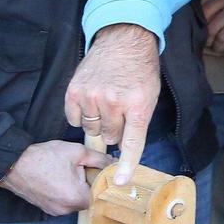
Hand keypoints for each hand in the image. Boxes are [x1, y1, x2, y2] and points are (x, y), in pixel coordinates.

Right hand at [0, 140, 111, 214]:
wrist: (12, 164)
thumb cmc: (43, 157)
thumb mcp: (77, 152)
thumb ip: (100, 159)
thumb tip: (114, 163)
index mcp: (76, 198)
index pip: (103, 194)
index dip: (107, 182)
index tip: (107, 171)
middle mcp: (66, 210)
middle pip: (91, 198)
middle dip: (93, 183)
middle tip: (88, 168)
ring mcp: (55, 211)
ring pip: (78, 200)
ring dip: (80, 187)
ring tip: (72, 171)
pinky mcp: (48, 208)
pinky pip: (65, 201)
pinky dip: (68, 191)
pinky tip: (62, 178)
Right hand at [64, 24, 162, 184]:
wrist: (123, 41)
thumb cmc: (140, 70)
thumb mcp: (149, 95)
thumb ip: (138, 121)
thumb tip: (123, 149)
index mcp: (138, 105)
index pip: (132, 143)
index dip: (127, 165)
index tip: (121, 182)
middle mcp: (115, 102)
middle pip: (110, 137)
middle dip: (114, 130)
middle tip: (119, 112)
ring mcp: (92, 96)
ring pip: (92, 129)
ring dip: (98, 122)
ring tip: (106, 103)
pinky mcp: (74, 92)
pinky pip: (75, 119)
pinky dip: (82, 115)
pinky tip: (91, 101)